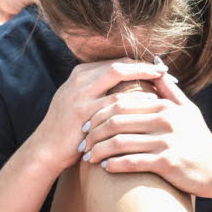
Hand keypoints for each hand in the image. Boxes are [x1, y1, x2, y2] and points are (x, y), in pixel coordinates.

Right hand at [27, 59, 169, 171]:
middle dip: (145, 66)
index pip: (115, 62)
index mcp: (79, 74)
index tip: (158, 69)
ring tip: (165, 82)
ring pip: (118, 74)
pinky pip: (116, 100)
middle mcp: (79, 79)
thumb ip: (95, 91)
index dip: (138, 64)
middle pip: (118, 63)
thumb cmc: (66, 130)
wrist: (45, 150)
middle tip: (166, 71)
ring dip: (143, 76)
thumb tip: (122, 84)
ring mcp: (80, 94)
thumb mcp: (76, 102)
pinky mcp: (83, 111)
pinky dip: (136, 98)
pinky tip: (152, 102)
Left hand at [80, 75, 211, 197]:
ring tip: (89, 157)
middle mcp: (165, 120)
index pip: (122, 103)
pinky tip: (105, 168)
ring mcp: (166, 141)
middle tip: (83, 142)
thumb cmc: (199, 140)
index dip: (99, 113)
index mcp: (164, 106)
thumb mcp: (188, 110)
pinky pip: (132, 162)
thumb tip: (155, 69)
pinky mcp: (167, 163)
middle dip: (94, 132)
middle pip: (116, 121)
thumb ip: (169, 91)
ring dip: (99, 150)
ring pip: (120, 142)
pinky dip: (114, 165)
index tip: (86, 124)